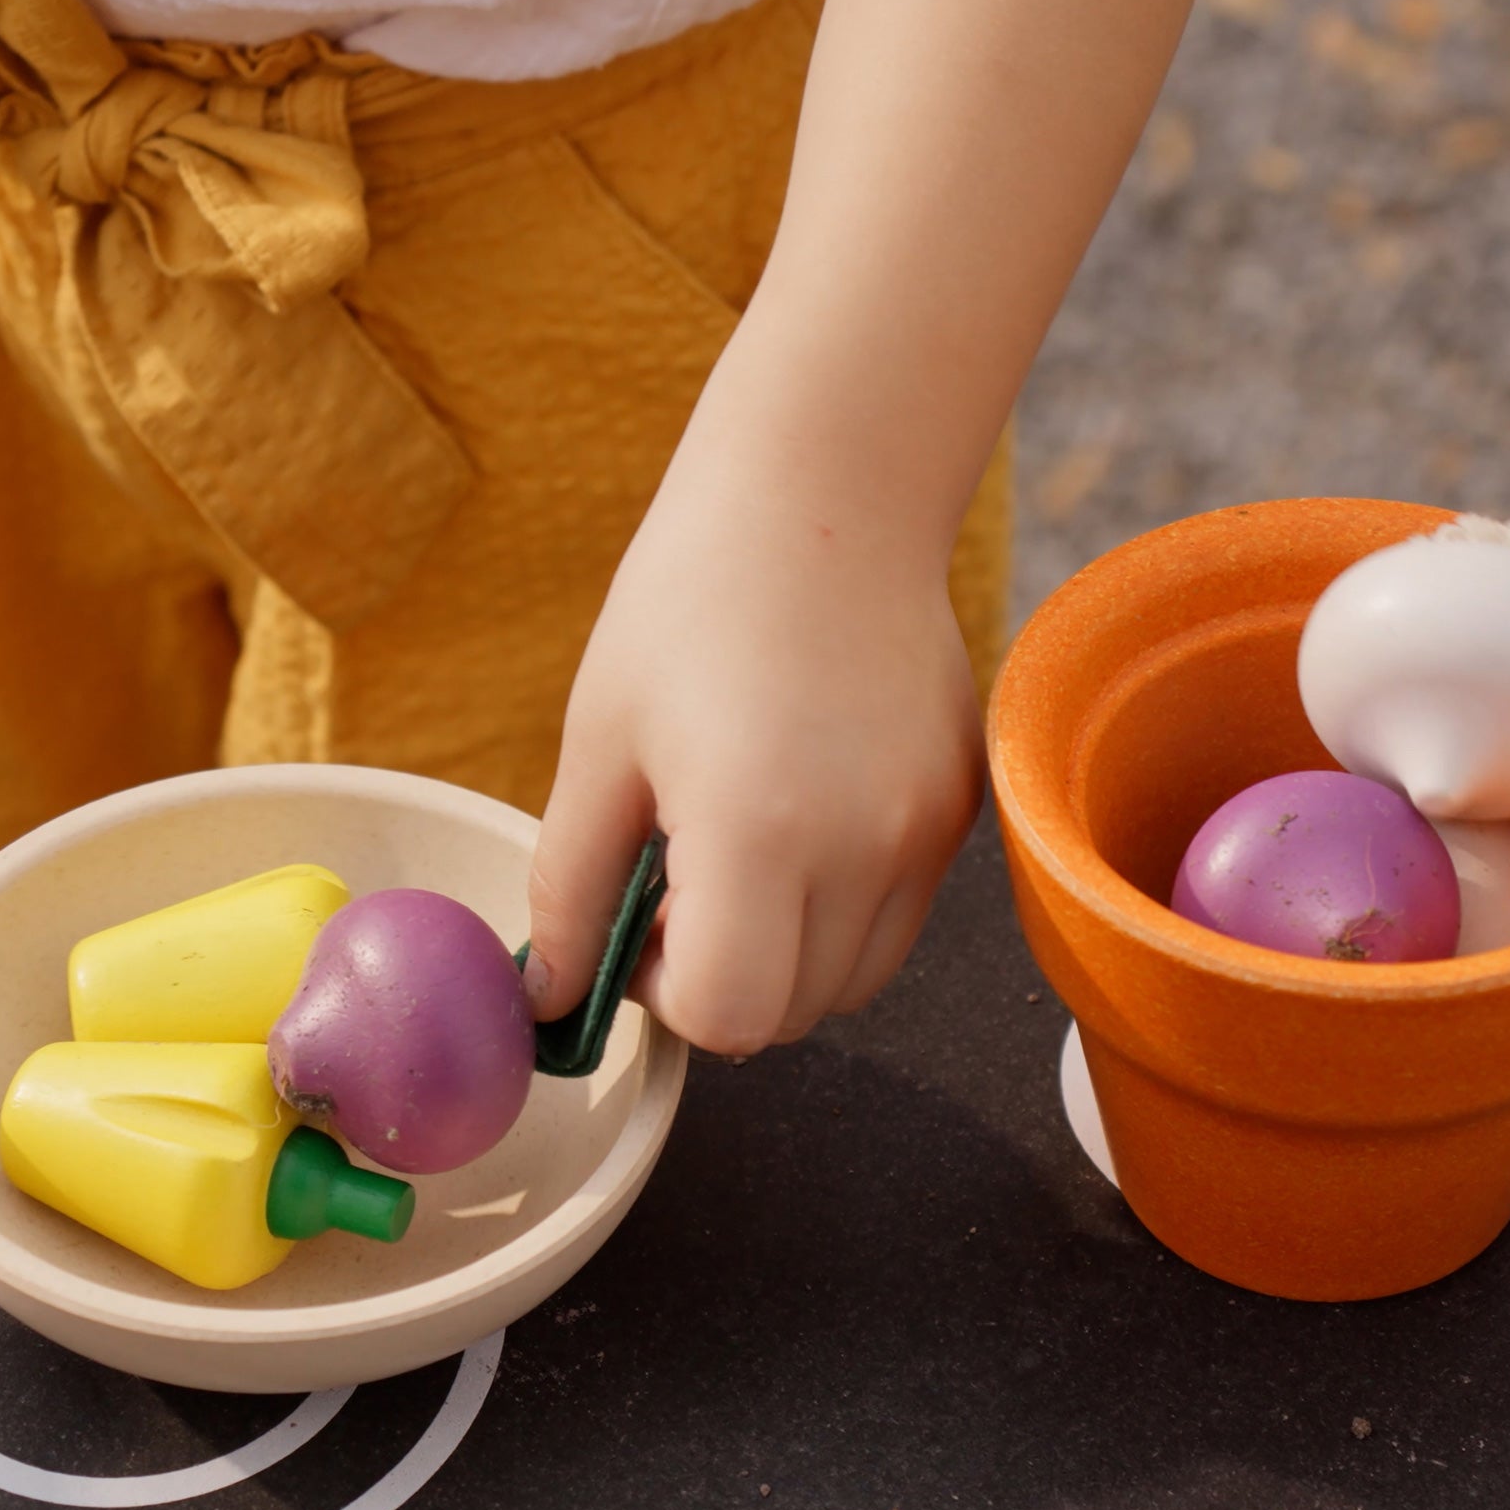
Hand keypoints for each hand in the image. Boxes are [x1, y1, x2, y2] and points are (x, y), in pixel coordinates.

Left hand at [522, 421, 984, 1055]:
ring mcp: (927, 833)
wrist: (825, 493)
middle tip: (682, 880)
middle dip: (724, 979)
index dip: (667, 993)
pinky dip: (843, 906)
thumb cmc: (690, 602)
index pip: (727, 1016)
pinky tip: (804, 809)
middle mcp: (863, 847)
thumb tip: (548, 998)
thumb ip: (569, 888)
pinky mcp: (961, 809)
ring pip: (853, 982)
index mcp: (756, 832)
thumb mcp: (599, 744)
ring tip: (744, 848)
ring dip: (788, 956)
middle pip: (792, 1017)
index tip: (640, 922)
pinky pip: (898, 918)